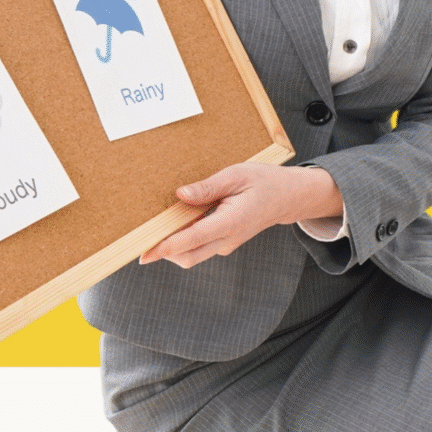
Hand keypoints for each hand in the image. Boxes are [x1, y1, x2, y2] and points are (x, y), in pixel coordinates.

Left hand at [141, 163, 341, 268]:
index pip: (192, 239)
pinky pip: (199, 248)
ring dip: (174, 246)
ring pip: (193, 255)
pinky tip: (178, 223)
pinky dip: (184, 241)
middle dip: (164, 252)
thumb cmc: (264, 182)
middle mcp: (228, 239)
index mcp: (232, 222)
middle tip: (143, 239)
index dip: (166, 247)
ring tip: (160, 225)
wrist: (288, 197)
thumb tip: (181, 195)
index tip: (146, 252)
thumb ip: (208, 187)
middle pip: (188, 257)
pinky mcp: (224, 243)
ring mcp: (227, 244)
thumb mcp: (236, 175)